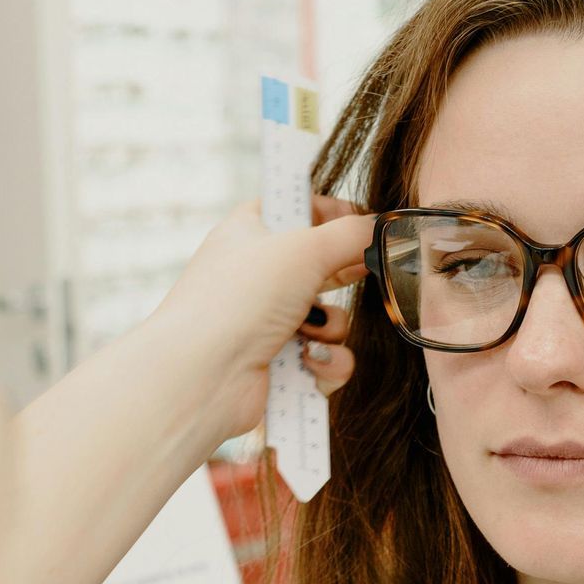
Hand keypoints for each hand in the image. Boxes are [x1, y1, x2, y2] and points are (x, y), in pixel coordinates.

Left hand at [150, 194, 372, 442]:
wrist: (201, 375)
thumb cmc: (239, 300)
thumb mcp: (303, 249)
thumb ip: (352, 234)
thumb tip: (382, 229)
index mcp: (250, 232)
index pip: (295, 208)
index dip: (330, 212)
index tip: (361, 220)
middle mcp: (257, 276)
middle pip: (320, 265)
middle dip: (342, 275)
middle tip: (358, 271)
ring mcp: (266, 322)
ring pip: (330, 319)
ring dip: (332, 329)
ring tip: (310, 335)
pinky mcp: (278, 364)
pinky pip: (325, 358)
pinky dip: (326, 363)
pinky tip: (309, 363)